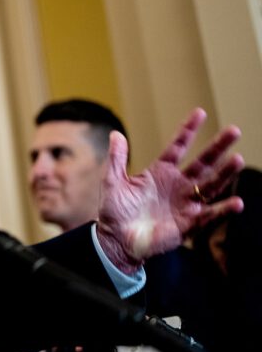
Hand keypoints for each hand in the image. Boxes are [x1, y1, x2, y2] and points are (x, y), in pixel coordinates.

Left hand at [97, 109, 243, 272]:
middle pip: (203, 162)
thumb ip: (117, 159)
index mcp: (160, 172)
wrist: (117, 239)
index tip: (200, 112)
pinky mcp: (190, 223)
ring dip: (225, 173)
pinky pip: (210, 215)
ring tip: (237, 159)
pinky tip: (237, 202)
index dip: (188, 130)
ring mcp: (186, 203)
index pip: (178, 147)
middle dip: (218, 147)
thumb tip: (116, 134)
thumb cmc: (115, 210)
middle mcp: (178, 185)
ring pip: (211, 185)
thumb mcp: (113, 182)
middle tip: (234, 130)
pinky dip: (223, 210)